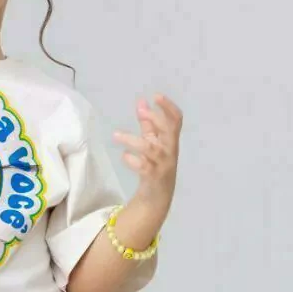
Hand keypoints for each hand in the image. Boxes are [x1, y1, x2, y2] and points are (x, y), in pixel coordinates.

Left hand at [112, 93, 181, 209]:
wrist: (157, 195)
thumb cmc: (155, 164)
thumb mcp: (153, 142)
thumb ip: (148, 123)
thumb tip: (141, 102)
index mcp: (171, 140)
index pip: (176, 120)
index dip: (168, 107)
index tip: (156, 96)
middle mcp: (169, 150)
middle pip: (168, 130)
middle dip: (155, 119)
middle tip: (140, 111)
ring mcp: (162, 163)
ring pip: (149, 148)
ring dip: (132, 140)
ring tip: (116, 135)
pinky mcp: (152, 176)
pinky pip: (142, 165)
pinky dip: (131, 159)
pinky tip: (124, 156)